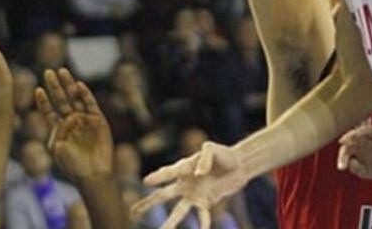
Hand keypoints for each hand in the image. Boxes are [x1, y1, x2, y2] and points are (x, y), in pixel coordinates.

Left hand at [36, 68, 113, 179]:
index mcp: (58, 128)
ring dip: (68, 85)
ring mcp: (84, 119)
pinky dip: (85, 94)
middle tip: (48, 72)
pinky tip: (79, 85)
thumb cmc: (71, 165)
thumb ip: (58, 130)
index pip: (49, 110)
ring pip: (75, 98)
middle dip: (55, 86)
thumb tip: (67, 117)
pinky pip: (90, 103)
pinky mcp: (97, 119)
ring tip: (62, 71)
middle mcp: (71, 120)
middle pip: (61, 99)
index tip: (38, 89)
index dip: (43, 100)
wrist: (92, 174)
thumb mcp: (57, 148)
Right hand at [133, 142, 247, 228]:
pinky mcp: (206, 202)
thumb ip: (205, 158)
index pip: (168, 173)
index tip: (146, 181)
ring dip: (170, 223)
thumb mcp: (213, 150)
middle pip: (163, 195)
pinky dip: (202, 224)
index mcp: (184, 167)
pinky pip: (202, 216)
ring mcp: (194, 195)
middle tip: (133, 212)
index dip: (158, 177)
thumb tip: (198, 174)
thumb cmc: (223, 154)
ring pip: (178, 211)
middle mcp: (184, 183)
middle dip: (148, 204)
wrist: (239, 165)